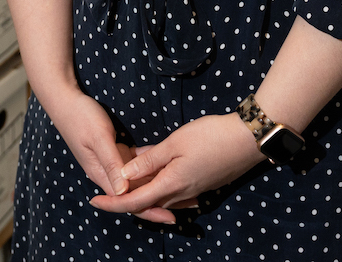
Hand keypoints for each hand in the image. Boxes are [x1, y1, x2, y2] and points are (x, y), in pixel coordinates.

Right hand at [38, 89, 172, 222]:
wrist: (65, 100)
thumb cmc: (81, 117)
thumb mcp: (99, 138)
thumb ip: (111, 164)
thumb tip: (124, 192)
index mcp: (102, 175)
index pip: (129, 201)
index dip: (151, 210)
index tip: (171, 216)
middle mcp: (108, 174)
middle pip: (136, 194)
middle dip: (160, 200)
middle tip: (188, 203)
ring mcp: (112, 163)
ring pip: (138, 181)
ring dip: (158, 183)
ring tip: (182, 186)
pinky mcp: (115, 152)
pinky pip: (136, 165)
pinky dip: (151, 165)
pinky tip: (167, 162)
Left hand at [88, 114, 263, 223]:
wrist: (248, 140)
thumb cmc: (210, 137)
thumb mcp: (174, 144)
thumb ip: (149, 160)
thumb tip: (124, 174)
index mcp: (171, 185)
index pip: (134, 201)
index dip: (112, 203)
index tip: (93, 201)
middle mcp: (182, 194)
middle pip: (147, 202)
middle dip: (125, 196)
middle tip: (107, 185)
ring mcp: (194, 191)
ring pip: (161, 197)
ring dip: (143, 190)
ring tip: (127, 174)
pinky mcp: (203, 184)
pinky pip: (175, 191)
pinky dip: (160, 185)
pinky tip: (156, 170)